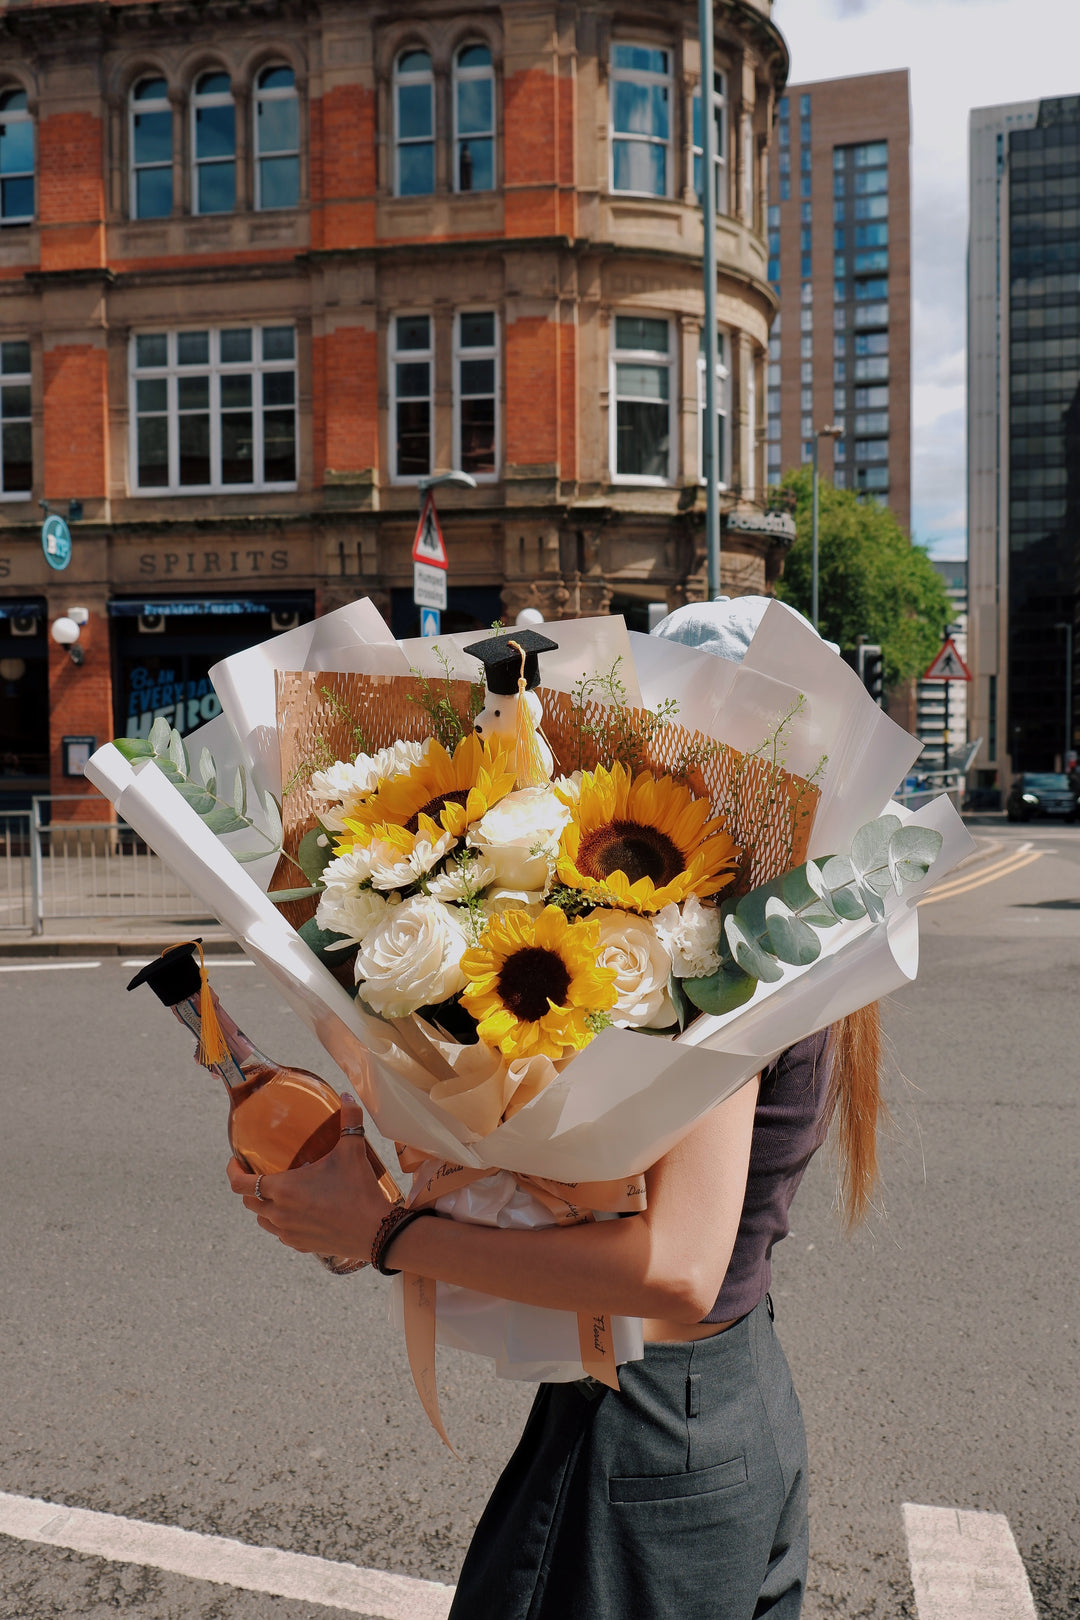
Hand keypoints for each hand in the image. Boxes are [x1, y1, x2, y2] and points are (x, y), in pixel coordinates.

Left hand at [226, 1097, 391, 1256]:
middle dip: (249, 1186)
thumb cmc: (359, 1190)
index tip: (236, 1160)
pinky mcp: (301, 1245)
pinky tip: (297, 1213)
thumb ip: (349, 1121)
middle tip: (259, 1173)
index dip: (232, 1171)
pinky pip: (280, 1233)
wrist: (374, 1231)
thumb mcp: (352, 1150)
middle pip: (248, 1201)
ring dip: (263, 1206)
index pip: (239, 1184)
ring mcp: (288, 1232)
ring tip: (277, 1193)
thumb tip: (348, 1097)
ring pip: (262, 1220)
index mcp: (282, 1189)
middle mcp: (279, 1213)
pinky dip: (281, 1222)